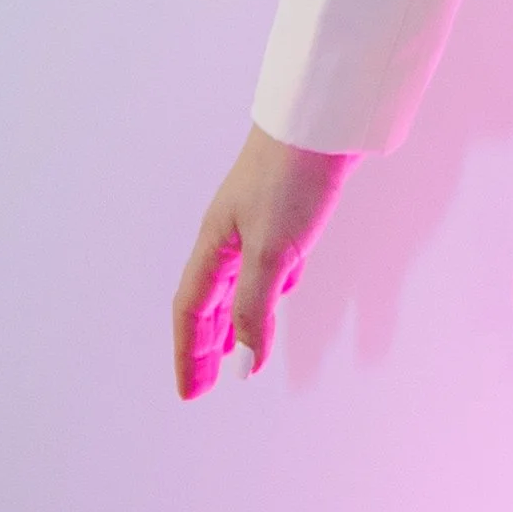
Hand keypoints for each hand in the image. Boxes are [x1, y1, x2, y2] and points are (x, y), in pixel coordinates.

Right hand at [172, 124, 356, 398]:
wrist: (323, 118)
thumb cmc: (291, 178)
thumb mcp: (271, 252)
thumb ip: (254, 309)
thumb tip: (245, 365)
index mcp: (215, 245)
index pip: (191, 310)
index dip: (189, 353)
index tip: (190, 393)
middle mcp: (229, 234)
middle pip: (209, 301)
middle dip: (205, 344)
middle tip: (204, 386)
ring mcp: (257, 221)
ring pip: (237, 283)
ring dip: (233, 319)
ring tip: (233, 351)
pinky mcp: (287, 211)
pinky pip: (267, 262)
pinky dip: (267, 287)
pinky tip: (280, 294)